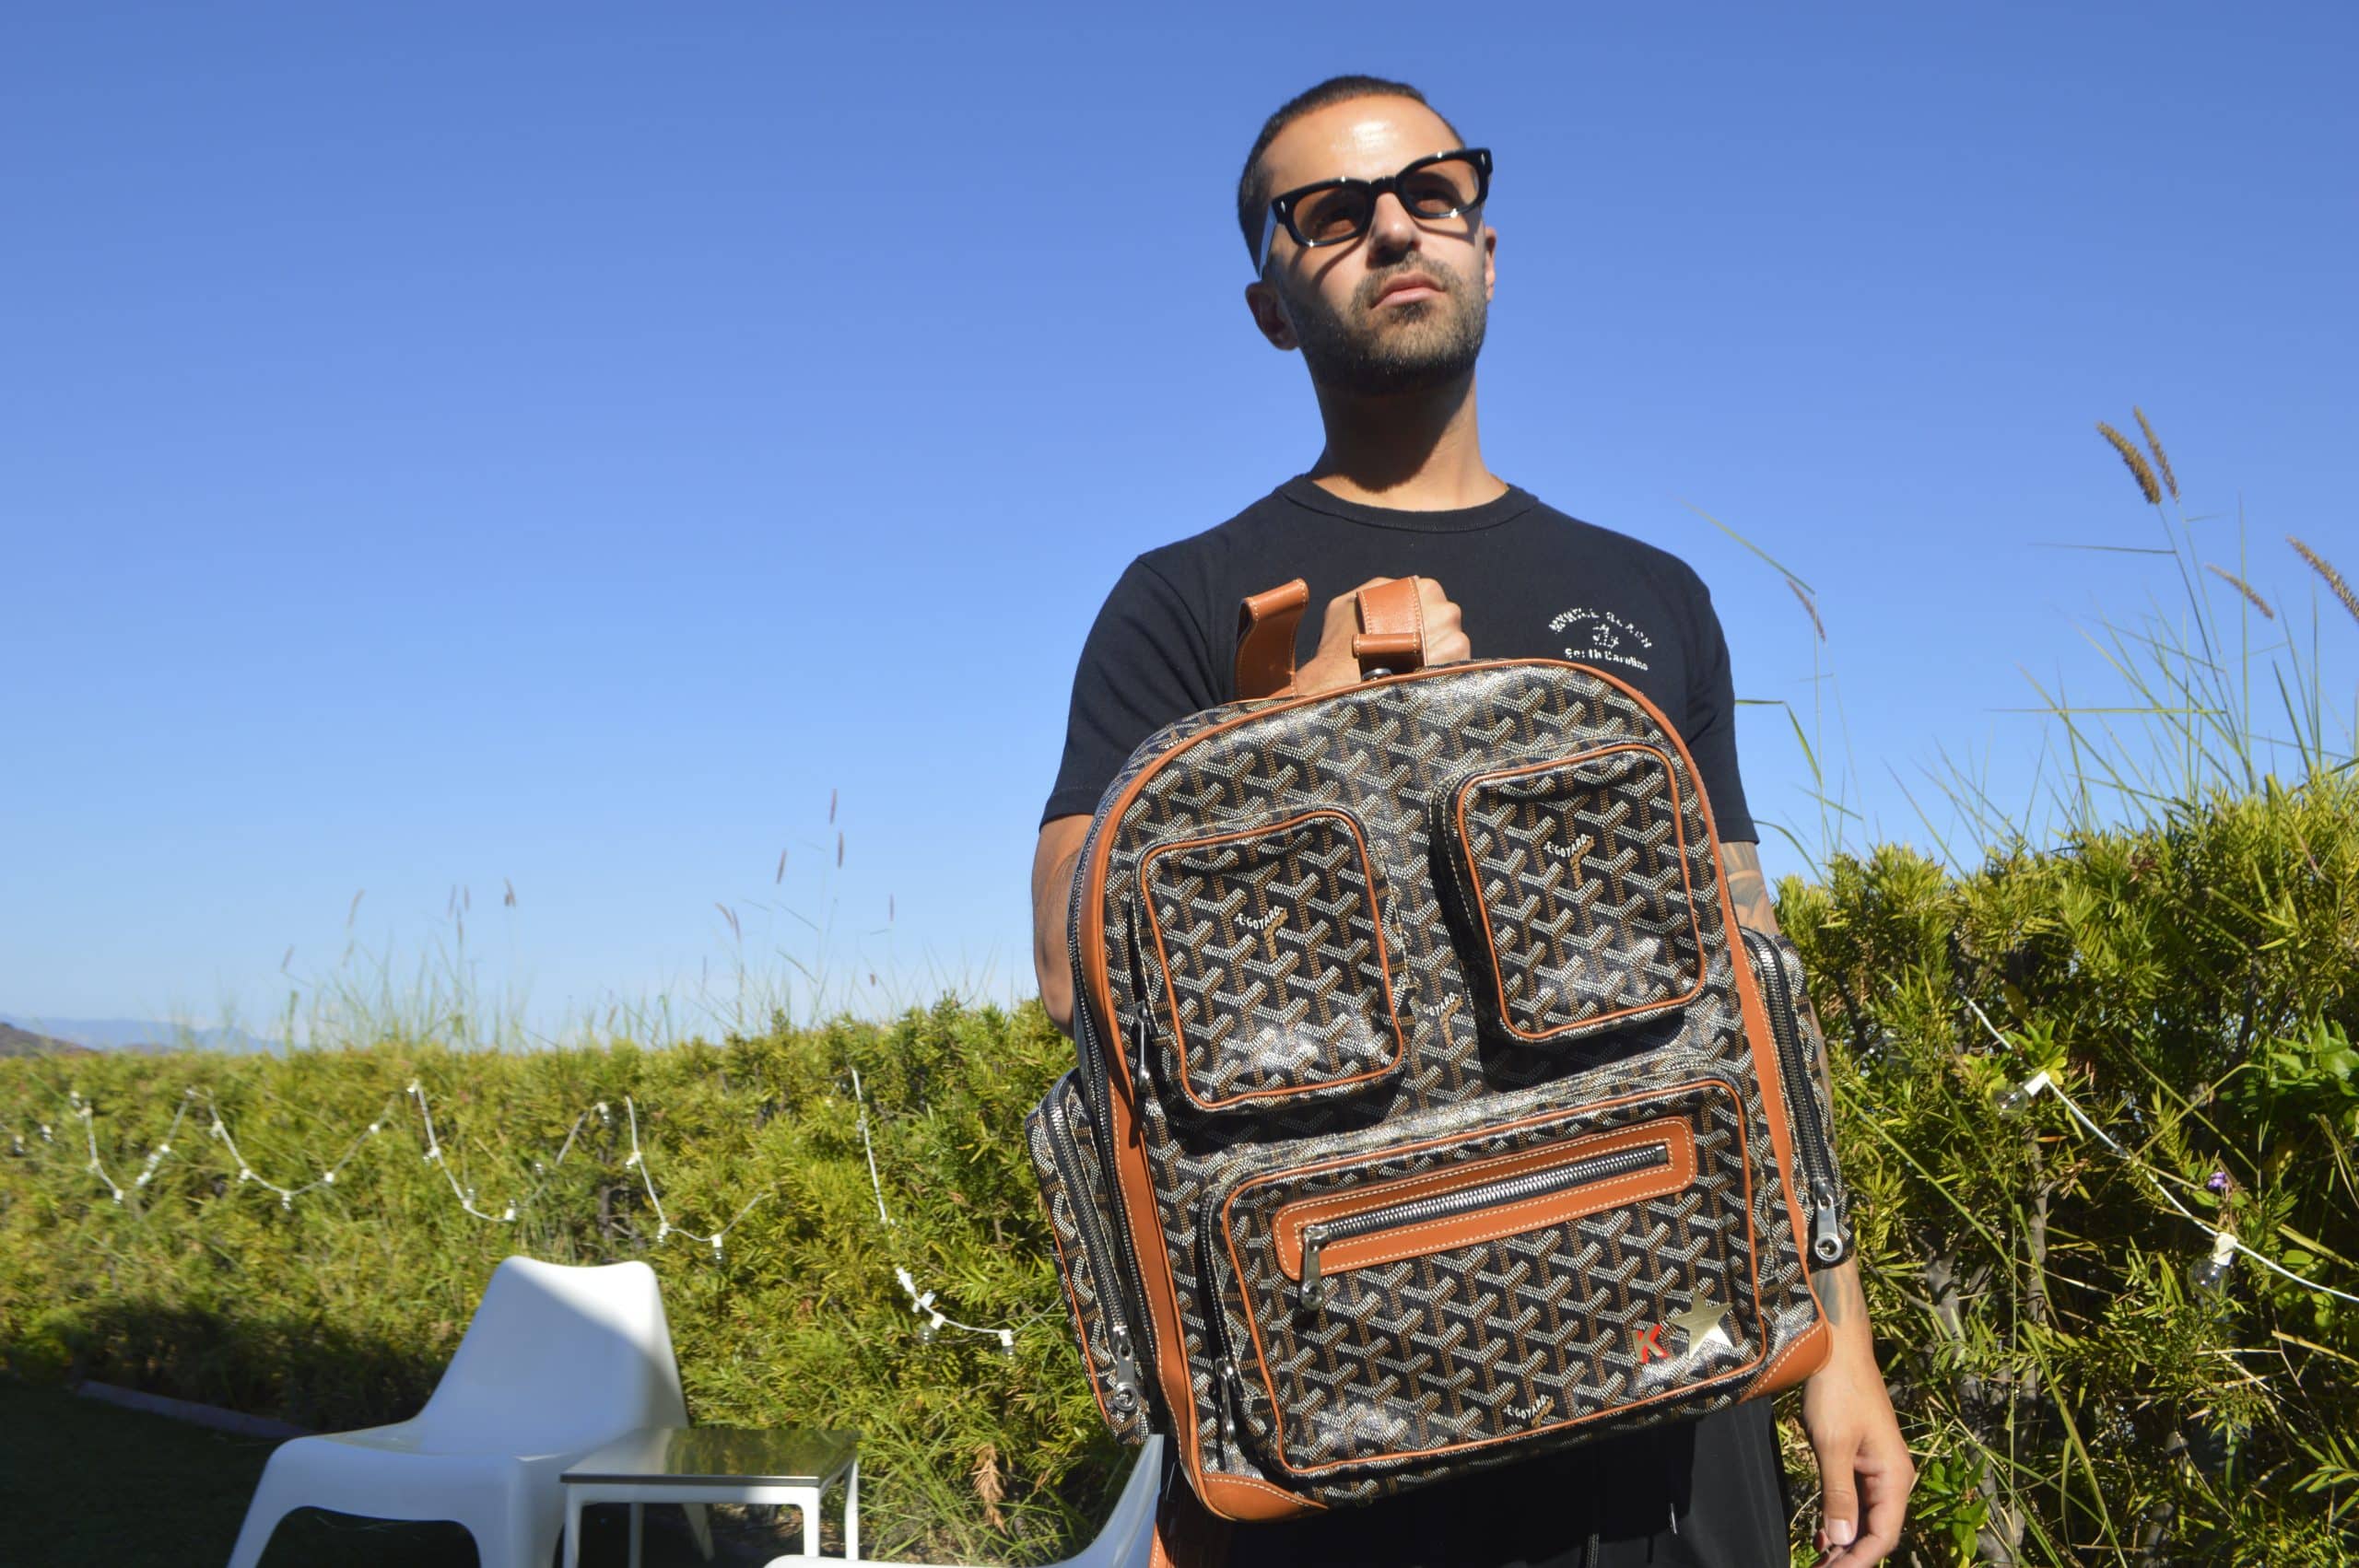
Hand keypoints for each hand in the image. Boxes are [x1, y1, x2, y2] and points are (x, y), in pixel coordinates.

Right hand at [1294, 576, 1470, 695]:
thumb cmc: (1341, 645)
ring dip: (1436, 653)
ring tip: (1411, 668)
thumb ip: (1381, 587)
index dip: (1415, 614)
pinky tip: (1420, 678)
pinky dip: (1442, 671)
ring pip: (1452, 643)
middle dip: (1429, 633)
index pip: (1431, 597)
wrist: (1343, 690)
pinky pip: (1458, 665)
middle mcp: (1446, 610)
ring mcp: (1455, 637)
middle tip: (1404, 652)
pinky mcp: (1459, 665)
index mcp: (1425, 589)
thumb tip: (1412, 581)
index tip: (1400, 631)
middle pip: (1444, 620)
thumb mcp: (1348, 603)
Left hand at [1801, 1336, 1914, 1564]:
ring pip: (1864, 1518)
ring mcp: (1876, 1469)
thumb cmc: (1837, 1393)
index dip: (1860, 1560)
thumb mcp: (1833, 1445)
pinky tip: (1823, 1536)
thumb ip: (1838, 1494)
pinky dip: (1839, 1519)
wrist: (1835, 1349)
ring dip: (1844, 1541)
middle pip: (1876, 1531)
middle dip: (1851, 1556)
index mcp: (1895, 1477)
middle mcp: (1892, 1478)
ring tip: (1819, 1562)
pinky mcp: (1859, 1460)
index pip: (1883, 1534)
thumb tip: (1844, 1541)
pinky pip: (1854, 1500)